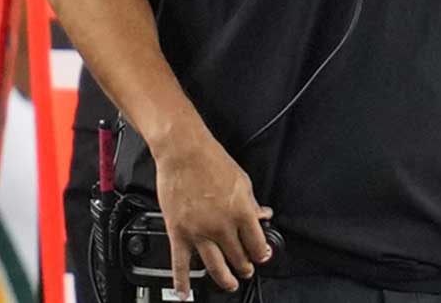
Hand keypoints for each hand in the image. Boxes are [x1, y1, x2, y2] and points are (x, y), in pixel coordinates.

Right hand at [154, 132, 274, 298]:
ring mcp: (199, 232)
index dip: (261, 254)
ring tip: (230, 284)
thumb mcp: (242, 181)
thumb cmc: (211, 161)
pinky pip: (180, 263)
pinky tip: (184, 293)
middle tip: (245, 270)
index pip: (257, 244)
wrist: (183, 152)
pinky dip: (182, 282)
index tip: (261, 257)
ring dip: (225, 279)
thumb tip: (262, 216)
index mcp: (241, 212)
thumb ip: (252, 204)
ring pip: (216, 267)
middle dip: (245, 267)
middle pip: (238, 258)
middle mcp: (222, 226)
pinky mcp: (179, 233)